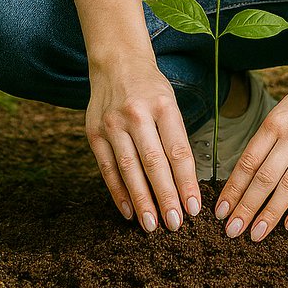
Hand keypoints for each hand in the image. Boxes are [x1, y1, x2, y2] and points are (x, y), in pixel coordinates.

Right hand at [85, 56, 201, 232]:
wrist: (116, 61)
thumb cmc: (150, 87)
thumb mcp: (169, 102)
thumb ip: (175, 137)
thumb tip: (185, 182)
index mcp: (163, 105)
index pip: (178, 150)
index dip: (186, 182)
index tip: (194, 208)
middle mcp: (136, 114)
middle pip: (154, 162)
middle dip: (166, 196)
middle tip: (175, 224)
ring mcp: (112, 123)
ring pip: (129, 169)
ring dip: (142, 201)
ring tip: (152, 225)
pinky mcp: (94, 133)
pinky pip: (107, 169)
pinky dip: (118, 193)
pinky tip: (129, 212)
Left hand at [213, 65, 287, 242]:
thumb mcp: (282, 110)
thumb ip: (268, 139)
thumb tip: (246, 175)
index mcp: (274, 122)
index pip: (248, 162)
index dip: (233, 189)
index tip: (221, 211)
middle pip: (264, 177)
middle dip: (246, 207)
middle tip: (232, 231)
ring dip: (270, 213)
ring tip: (256, 234)